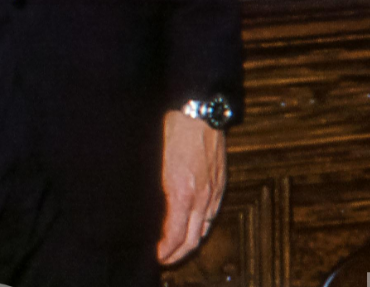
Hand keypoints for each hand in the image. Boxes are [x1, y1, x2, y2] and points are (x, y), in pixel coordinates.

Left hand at [157, 110, 225, 264]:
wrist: (199, 112)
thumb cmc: (173, 133)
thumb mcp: (155, 165)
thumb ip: (155, 195)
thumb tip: (149, 217)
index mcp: (182, 194)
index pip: (175, 237)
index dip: (165, 252)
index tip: (155, 256)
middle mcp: (201, 196)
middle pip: (193, 239)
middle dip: (178, 254)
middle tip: (164, 259)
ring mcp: (214, 190)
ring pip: (205, 228)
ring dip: (192, 242)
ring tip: (178, 247)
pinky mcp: (220, 182)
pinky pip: (214, 212)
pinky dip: (204, 225)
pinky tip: (196, 226)